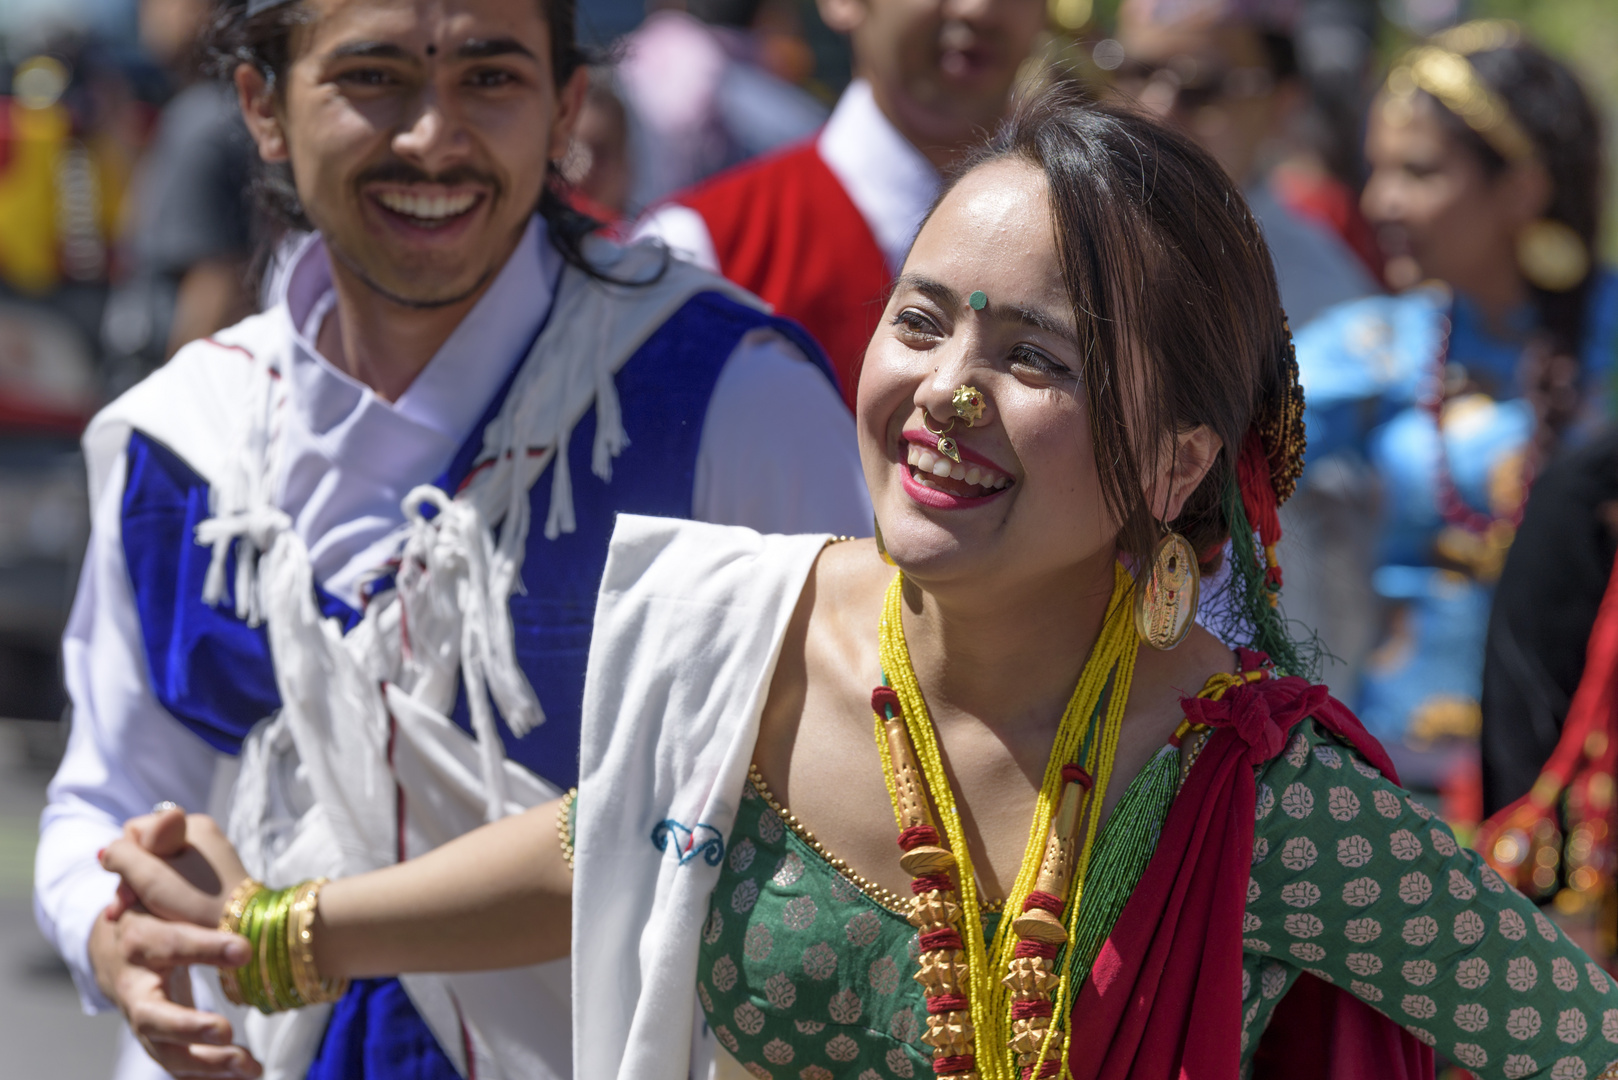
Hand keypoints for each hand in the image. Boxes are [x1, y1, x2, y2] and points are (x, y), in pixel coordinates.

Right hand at [91, 806, 259, 1077]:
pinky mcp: (161, 1037)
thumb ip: (159, 835)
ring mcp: (145, 1014)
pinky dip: (209, 1074)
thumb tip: (167, 816)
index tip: (243, 950)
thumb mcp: (153, 855)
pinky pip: (180, 1065)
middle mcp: (133, 983)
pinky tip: (249, 1074)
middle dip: (188, 1026)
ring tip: (246, 1065)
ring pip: (166, 1051)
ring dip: (204, 1065)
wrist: (120, 936)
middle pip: (153, 1014)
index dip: (201, 946)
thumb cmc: (146, 891)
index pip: (165, 941)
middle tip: (227, 1031)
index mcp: (136, 936)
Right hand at [102, 808, 249, 927]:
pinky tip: (159, 916)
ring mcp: (208, 858)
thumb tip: (107, 850)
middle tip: (129, 907)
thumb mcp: (151, 876)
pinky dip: (163, 899)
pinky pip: (175, 883)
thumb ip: (122, 855)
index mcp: (192, 825)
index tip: (133, 891)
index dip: (125, 861)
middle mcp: (202, 836)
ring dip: (145, 893)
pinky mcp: (212, 881)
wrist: (244, 930)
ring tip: (143, 914)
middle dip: (134, 880)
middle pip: (146, 853)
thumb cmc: (196, 902)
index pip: (134, 833)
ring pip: (158, 871)